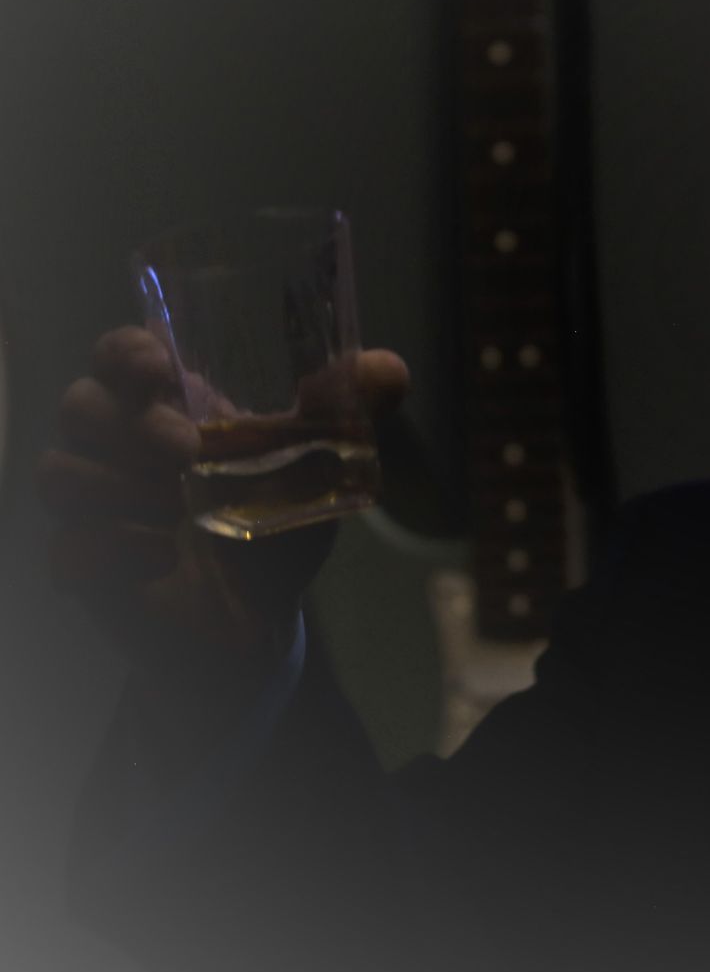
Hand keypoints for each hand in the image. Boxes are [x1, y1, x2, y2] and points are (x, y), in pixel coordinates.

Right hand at [39, 326, 408, 703]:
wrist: (260, 619)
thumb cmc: (275, 522)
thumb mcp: (319, 464)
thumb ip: (345, 412)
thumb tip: (389, 370)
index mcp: (168, 406)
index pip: (117, 353)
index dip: (125, 352)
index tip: (160, 368)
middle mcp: (118, 447)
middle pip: (78, 404)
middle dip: (127, 423)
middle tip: (186, 452)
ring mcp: (93, 505)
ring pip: (59, 472)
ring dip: (118, 488)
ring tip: (179, 510)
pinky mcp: (84, 564)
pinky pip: (66, 547)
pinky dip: (107, 549)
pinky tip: (156, 557)